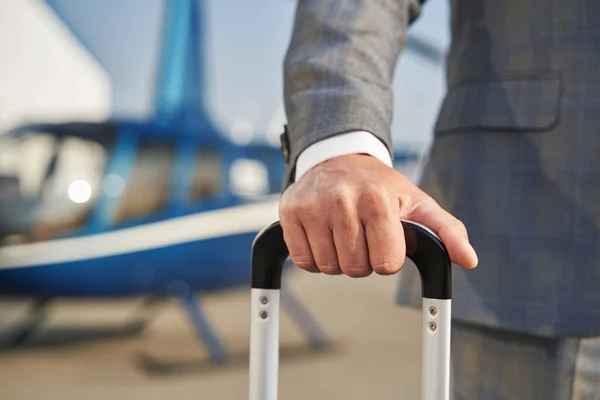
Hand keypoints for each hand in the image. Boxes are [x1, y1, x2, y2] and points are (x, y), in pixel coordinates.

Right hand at [279, 154, 477, 277]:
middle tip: (362, 234)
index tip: (384, 238)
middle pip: (356, 269)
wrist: (338, 158)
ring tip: (343, 233)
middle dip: (363, 260)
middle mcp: (341, 201)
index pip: (386, 264)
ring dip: (339, 259)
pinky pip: (304, 261)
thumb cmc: (381, 187)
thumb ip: (447, 231)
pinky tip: (323, 235)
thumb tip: (468, 260)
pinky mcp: (289, 213)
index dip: (387, 258)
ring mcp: (312, 207)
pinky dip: (315, 257)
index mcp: (377, 200)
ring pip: (329, 267)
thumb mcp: (419, 203)